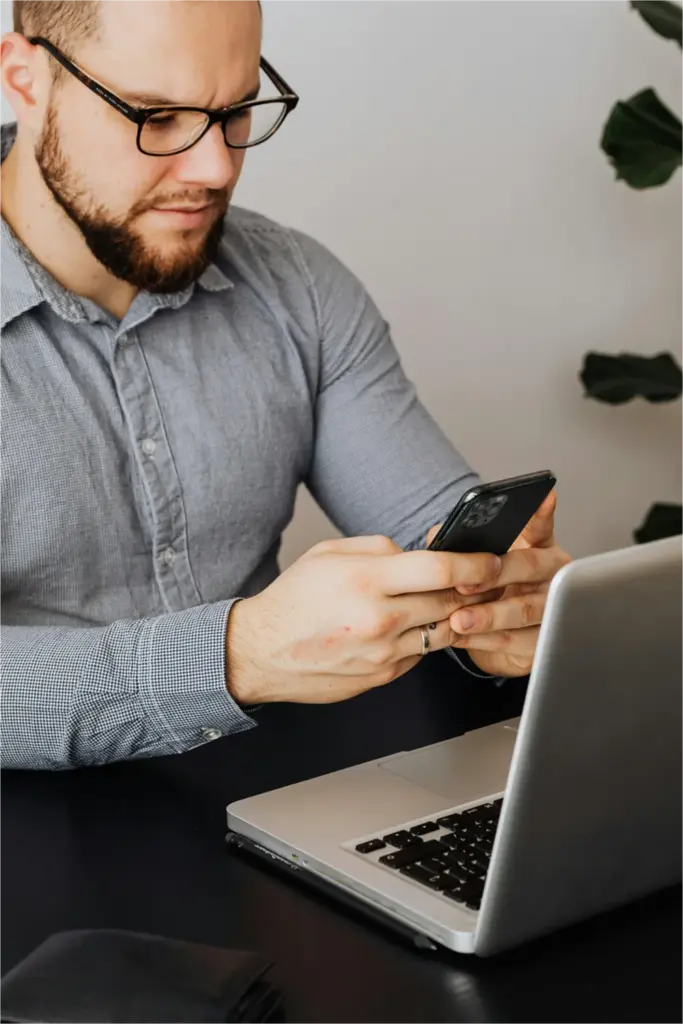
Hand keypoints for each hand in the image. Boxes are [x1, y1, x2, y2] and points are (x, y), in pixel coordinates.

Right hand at [225, 535, 511, 706]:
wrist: (261, 652)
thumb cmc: (293, 600)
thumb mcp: (330, 553)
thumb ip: (381, 547)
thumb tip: (420, 550)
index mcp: (367, 580)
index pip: (441, 569)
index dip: (475, 564)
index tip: (490, 560)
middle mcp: (379, 618)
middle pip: (449, 601)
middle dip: (470, 589)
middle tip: (478, 579)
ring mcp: (383, 652)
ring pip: (441, 631)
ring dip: (449, 615)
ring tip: (441, 601)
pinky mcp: (383, 675)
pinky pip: (421, 654)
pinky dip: (423, 638)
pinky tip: (408, 626)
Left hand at [428, 492, 570, 677]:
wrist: (501, 639)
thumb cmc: (490, 592)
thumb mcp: (476, 565)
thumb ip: (459, 546)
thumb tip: (437, 535)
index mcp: (538, 547)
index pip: (541, 525)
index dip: (542, 513)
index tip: (544, 496)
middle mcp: (552, 575)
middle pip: (530, 566)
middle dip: (496, 574)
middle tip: (465, 582)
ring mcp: (553, 608)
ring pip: (525, 609)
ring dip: (489, 614)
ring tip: (458, 619)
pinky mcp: (545, 641)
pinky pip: (517, 641)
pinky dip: (486, 640)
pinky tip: (461, 636)